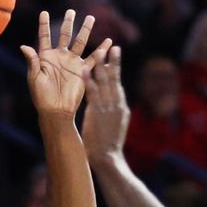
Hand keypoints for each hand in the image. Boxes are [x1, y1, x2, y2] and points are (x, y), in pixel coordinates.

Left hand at [20, 10, 110, 117]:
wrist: (56, 110)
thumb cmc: (41, 97)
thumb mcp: (34, 78)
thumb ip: (32, 61)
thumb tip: (24, 46)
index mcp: (46, 57)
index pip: (44, 37)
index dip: (44, 25)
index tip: (44, 13)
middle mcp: (60, 57)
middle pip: (65, 35)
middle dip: (68, 23)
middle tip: (71, 11)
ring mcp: (72, 63)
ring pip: (80, 42)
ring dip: (85, 30)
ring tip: (90, 18)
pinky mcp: (82, 71)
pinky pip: (93, 59)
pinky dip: (101, 51)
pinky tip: (108, 42)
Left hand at [82, 45, 129, 164]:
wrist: (108, 159)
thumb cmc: (107, 148)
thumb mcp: (112, 129)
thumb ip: (110, 118)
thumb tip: (106, 113)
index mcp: (121, 109)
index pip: (118, 87)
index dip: (116, 73)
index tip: (115, 60)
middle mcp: (117, 105)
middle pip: (115, 80)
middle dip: (114, 63)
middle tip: (114, 48)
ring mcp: (108, 108)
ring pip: (105, 83)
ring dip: (102, 66)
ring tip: (100, 51)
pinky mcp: (98, 112)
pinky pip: (93, 93)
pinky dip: (89, 80)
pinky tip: (85, 68)